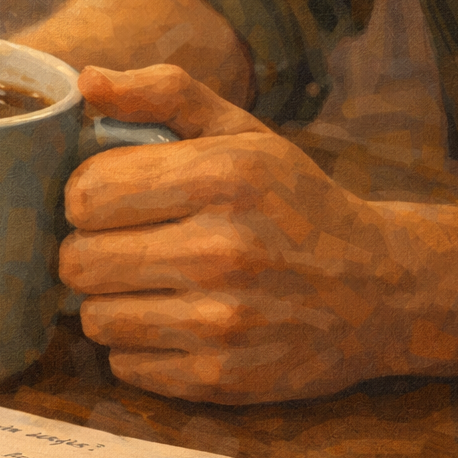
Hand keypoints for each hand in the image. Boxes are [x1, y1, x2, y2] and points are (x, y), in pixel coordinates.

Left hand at [59, 64, 412, 403]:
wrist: (380, 290)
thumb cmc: (292, 202)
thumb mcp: (242, 133)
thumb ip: (162, 94)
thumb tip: (85, 79)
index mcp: (224, 176)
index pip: (85, 193)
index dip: (85, 196)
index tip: (110, 199)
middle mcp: (223, 251)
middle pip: (77, 260)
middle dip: (88, 249)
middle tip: (123, 244)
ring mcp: (222, 322)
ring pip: (93, 318)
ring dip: (108, 301)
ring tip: (148, 283)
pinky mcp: (219, 378)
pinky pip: (124, 363)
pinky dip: (135, 345)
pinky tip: (172, 320)